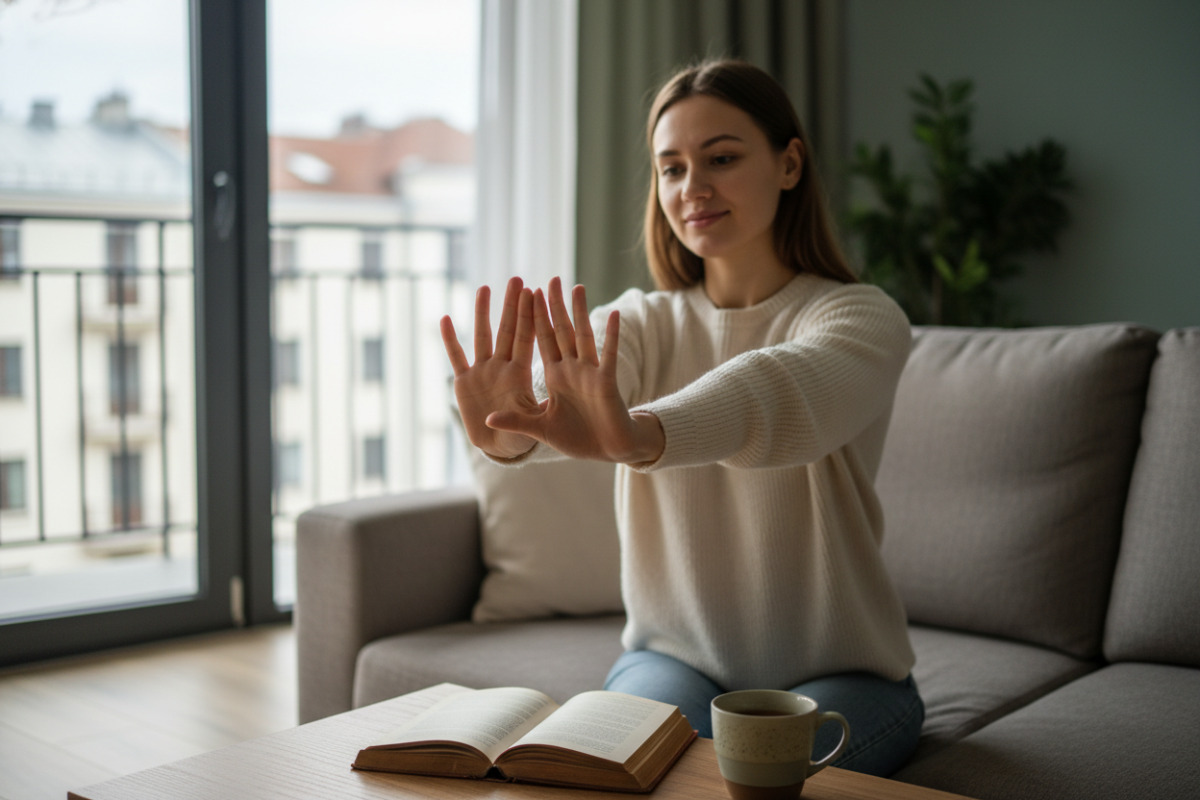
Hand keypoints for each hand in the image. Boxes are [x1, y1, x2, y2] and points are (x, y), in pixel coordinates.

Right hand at [441, 277, 540, 459]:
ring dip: (483, 314)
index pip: (526, 340)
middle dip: (511, 306)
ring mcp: (482, 372)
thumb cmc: (521, 436)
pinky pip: (456, 357)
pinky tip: (445, 319)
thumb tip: (540, 409)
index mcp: (520, 374)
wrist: (499, 446)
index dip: (529, 318)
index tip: (534, 293)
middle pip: (507, 331)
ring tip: (484, 289)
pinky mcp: (464, 382)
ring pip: (482, 337)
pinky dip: (450, 340)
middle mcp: (501, 367)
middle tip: (516, 279)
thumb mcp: (531, 425)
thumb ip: (529, 416)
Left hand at [486, 278, 664, 464]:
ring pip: (583, 336)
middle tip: (550, 279)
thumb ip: (515, 421)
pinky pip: (608, 355)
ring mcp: (589, 373)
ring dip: (580, 312)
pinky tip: (615, 315)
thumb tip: (487, 420)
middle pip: (560, 331)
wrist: (606, 451)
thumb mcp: (539, 429)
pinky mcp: (606, 382)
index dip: (534, 318)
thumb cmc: (577, 438)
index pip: (541, 341)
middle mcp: (571, 369)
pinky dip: (612, 336)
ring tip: (577, 287)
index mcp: (556, 376)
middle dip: (554, 306)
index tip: (527, 294)